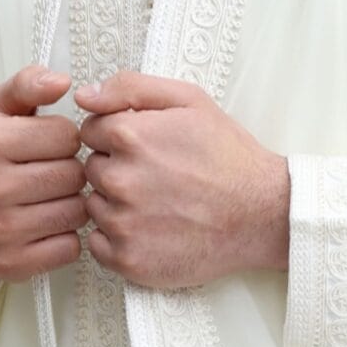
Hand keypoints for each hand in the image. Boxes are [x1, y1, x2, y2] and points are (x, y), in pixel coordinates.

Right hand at [0, 65, 84, 279]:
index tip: (49, 143)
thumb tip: (61, 81)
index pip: (67, 135)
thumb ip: (28, 84)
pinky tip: (46, 223)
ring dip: (72, 202)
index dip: (67, 137)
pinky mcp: (10, 264)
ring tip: (50, 195)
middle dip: (71, 170)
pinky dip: (66, 236)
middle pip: (74, 175)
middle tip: (51, 171)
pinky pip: (70, 247)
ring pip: (76, 212)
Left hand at [75, 73, 289, 286]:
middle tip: (157, 175)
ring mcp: (122, 223)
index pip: (89, 131)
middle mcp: (120, 179)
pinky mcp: (128, 259)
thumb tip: (84, 95)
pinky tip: (151, 227)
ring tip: (158, 202)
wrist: (262, 213)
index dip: (116, 136)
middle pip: (91, 169)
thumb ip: (131, 87)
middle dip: (117, 169)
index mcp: (131, 136)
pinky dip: (118, 238)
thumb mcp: (190, 101)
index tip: (143, 146)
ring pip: (94, 206)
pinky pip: (98, 244)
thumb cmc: (228, 156)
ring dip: (116, 204)